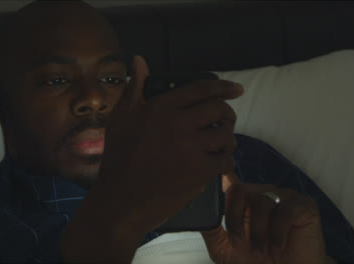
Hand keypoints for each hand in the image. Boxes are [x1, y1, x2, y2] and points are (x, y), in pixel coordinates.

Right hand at [60, 56, 242, 262]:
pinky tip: (220, 162)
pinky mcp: (198, 172)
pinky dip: (226, 160)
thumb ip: (134, 88)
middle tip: (224, 121)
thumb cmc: (117, 158)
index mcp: (160, 108)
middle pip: (218, 110)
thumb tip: (139, 60)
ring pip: (225, 135)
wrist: (120, 200)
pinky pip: (225, 160)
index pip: (201, 89)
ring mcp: (190, 149)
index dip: (223, 86)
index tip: (236, 89)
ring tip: (222, 143)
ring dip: (228, 138)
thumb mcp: (120, 118)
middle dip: (227, 113)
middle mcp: (178, 124)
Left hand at [202, 174, 328, 263]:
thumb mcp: (225, 250)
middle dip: (234, 218)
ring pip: (262, 202)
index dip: (219, 176)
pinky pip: (285, 210)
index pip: (228, 180)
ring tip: (261, 252)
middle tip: (236, 243)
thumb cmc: (257, 261)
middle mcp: (261, 193)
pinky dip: (277, 232)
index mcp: (242, 200)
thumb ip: (212, 231)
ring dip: (258, 232)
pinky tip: (277, 247)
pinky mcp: (303, 204)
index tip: (212, 180)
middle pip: (240, 190)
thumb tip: (197, 215)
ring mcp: (283, 196)